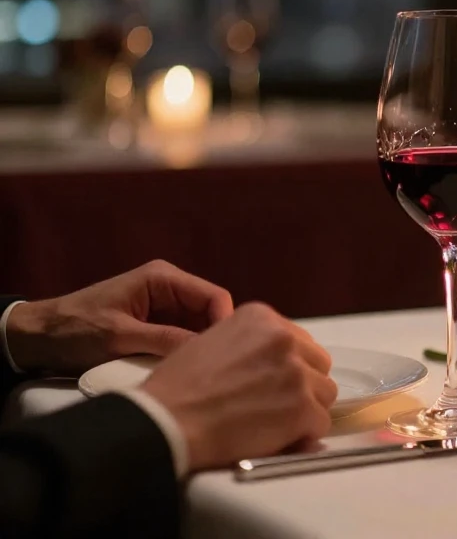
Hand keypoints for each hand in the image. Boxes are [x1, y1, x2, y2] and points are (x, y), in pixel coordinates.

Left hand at [7, 260, 233, 374]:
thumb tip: (209, 352)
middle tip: (216, 369)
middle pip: (210, 312)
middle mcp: (169, 288)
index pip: (214, 297)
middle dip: (214, 338)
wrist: (37, 338)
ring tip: (204, 373)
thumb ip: (167, 340)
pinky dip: (185, 353)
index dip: (224, 325)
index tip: (224, 356)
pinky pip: (182, 337)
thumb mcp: (121, 337)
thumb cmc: (75, 330)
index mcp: (163, 278)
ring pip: (199, 327)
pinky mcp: (156, 325)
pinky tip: (186, 371)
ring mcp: (163, 307)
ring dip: (200, 348)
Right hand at [141, 302, 337, 471]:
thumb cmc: (178, 388)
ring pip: (324, 394)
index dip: (290, 366)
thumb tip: (275, 360)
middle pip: (318, 365)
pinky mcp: (302, 406)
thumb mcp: (212, 339)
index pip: (300, 342)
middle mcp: (284, 338)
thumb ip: (250, 342)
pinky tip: (277, 439)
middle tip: (275, 406)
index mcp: (262, 317)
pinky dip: (303, 435)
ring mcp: (296, 372)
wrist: (168, 421)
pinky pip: (320, 423)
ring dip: (305, 411)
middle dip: (303, 386)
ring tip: (273, 424)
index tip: (273, 384)